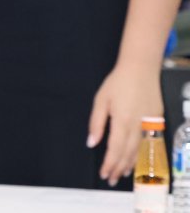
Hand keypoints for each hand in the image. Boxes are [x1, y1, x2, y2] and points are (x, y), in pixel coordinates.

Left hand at [87, 61, 161, 185]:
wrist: (141, 69)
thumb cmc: (118, 82)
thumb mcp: (101, 99)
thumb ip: (96, 123)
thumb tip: (91, 143)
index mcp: (122, 121)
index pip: (115, 149)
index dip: (109, 163)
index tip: (104, 174)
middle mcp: (137, 126)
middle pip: (128, 153)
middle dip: (118, 168)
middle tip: (110, 179)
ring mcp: (149, 124)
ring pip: (138, 150)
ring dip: (129, 163)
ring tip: (121, 174)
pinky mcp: (156, 121)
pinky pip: (145, 141)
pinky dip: (138, 152)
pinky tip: (133, 158)